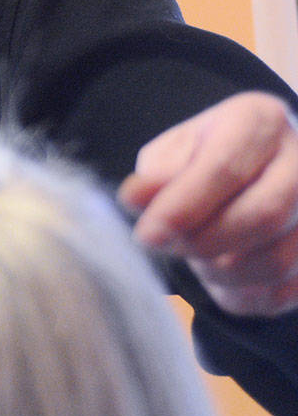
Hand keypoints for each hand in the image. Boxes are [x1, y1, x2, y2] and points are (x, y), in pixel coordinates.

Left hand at [118, 91, 297, 316]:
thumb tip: (133, 198)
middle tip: (166, 247)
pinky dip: (244, 294)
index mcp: (259, 121)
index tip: (148, 236)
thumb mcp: (172, 153)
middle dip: (203, 242)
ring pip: (277, 260)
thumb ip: (156, 176)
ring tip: (193, 256)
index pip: (225, 168)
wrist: (252, 171)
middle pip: (263, 215)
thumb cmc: (204, 157)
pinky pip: (284, 291)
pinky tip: (220, 276)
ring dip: (221, 272)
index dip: (183, 207)